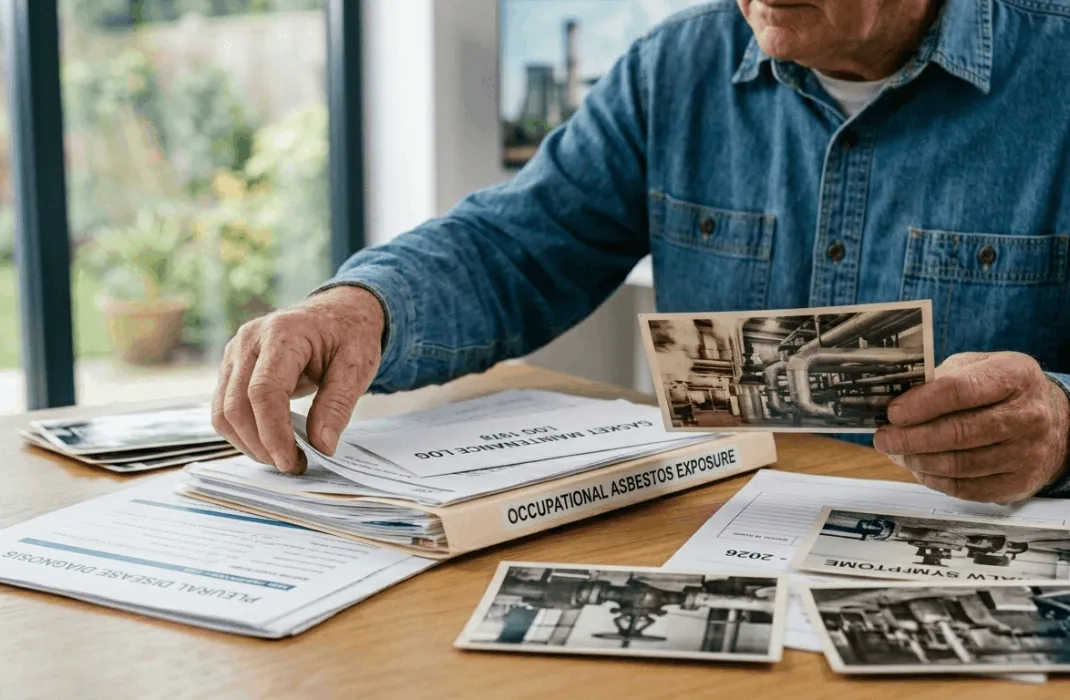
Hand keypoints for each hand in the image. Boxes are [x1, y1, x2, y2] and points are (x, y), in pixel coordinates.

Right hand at [212, 285, 384, 473]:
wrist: (338, 313)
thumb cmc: (349, 335)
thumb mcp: (357, 367)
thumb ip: (338, 405)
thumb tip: (321, 446)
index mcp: (283, 333)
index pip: (263, 391)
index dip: (273, 433)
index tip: (292, 461)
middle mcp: (250, 339)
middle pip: (237, 405)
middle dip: (261, 444)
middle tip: (293, 466)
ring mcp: (236, 352)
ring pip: (223, 410)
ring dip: (248, 443)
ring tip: (283, 458)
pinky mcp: (233, 366)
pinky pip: (224, 407)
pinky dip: (243, 432)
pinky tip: (270, 443)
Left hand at [873, 352, 1069, 503]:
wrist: (1053, 423)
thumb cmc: (1000, 391)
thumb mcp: (977, 367)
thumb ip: (941, 378)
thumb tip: (896, 400)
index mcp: (1015, 376)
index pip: (959, 391)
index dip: (920, 404)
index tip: (893, 413)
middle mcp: (1027, 415)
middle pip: (957, 432)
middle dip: (910, 438)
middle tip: (883, 438)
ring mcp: (1026, 453)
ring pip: (959, 465)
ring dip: (918, 461)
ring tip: (897, 453)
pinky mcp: (1019, 483)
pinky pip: (967, 489)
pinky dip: (935, 480)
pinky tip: (920, 469)